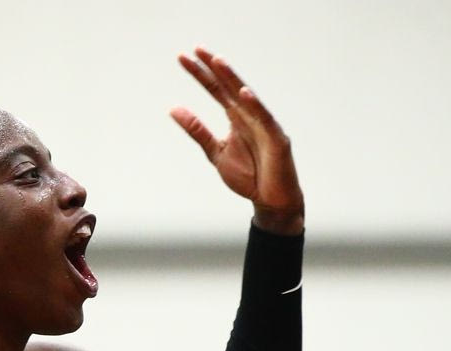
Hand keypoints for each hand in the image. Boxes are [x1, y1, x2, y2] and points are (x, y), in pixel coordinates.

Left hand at [171, 47, 303, 234]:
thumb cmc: (249, 176)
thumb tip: (173, 109)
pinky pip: (265, 119)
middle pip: (229, 87)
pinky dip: (254, 106)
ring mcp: (264, 125)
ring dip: (232, 80)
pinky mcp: (276, 139)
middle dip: (214, 68)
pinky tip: (243, 93)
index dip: (200, 74)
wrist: (270, 201)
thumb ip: (198, 130)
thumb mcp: (216, 152)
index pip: (215, 90)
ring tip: (218, 62)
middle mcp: (250, 116)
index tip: (183, 58)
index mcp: (236, 118)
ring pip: (246, 98)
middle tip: (196, 50)